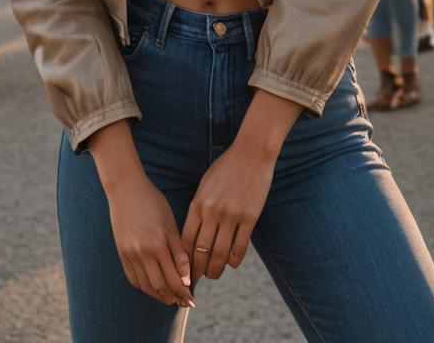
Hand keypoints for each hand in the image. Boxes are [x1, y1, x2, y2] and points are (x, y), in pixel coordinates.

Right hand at [104, 172, 194, 308]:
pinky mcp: (121, 254)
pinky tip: (154, 288)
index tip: (193, 298)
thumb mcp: (170, 223)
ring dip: (160, 296)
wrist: (126, 190)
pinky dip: (145, 288)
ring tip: (172, 299)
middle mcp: (144, 252)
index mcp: (159, 243)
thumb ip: (178, 251)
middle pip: (161, 286)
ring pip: (147, 286)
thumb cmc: (153, 202)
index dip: (185, 291)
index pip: (175, 278)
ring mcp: (130, 254)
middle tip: (185, 302)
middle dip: (175, 297)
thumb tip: (186, 277)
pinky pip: (134, 279)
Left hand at [182, 142, 274, 284]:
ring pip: (220, 254)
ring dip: (216, 270)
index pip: (186, 241)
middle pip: (201, 252)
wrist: (251, 153)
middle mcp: (212, 212)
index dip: (184, 261)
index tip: (183, 271)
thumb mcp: (204, 185)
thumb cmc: (225, 167)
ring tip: (214, 274)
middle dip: (197, 271)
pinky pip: (240, 247)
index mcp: (198, 204)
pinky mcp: (249, 217)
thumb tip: (192, 234)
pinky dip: (235, 260)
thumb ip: (198, 208)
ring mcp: (231, 215)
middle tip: (196, 281)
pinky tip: (232, 263)